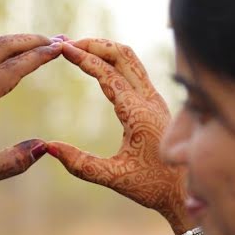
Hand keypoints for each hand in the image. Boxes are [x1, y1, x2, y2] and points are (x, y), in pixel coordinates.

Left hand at [0, 34, 61, 183]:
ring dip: (23, 42)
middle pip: (1, 46)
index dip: (36, 57)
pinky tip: (29, 52)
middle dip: (33, 41)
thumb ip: (14, 162)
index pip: (9, 69)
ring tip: (50, 43)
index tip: (58, 49)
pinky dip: (11, 49)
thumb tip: (43, 145)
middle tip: (60, 41)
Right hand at [48, 39, 190, 234]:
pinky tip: (98, 64)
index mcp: (139, 114)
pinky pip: (134, 70)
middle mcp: (150, 100)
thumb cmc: (154, 186)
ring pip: (131, 59)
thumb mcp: (115, 178)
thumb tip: (48, 147)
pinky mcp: (155, 103)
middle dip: (94, 45)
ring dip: (105, 49)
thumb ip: (81, 164)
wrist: (186, 191)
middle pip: (122, 55)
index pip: (108, 75)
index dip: (84, 58)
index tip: (63, 48)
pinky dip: (114, 60)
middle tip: (67, 44)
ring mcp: (155, 99)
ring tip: (79, 48)